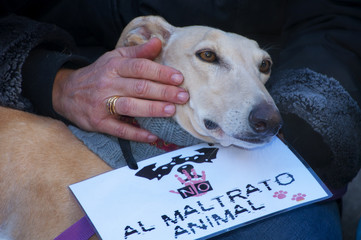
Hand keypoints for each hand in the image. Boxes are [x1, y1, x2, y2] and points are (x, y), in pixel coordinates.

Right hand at [52, 38, 188, 141]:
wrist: (66, 92)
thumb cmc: (98, 74)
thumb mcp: (114, 58)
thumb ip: (137, 52)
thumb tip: (158, 42)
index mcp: (114, 67)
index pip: (140, 67)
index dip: (160, 73)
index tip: (178, 78)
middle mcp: (108, 84)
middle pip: (139, 87)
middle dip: (164, 92)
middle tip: (183, 96)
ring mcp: (102, 104)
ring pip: (130, 106)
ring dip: (152, 109)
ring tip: (171, 110)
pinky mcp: (98, 122)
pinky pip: (119, 129)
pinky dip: (136, 134)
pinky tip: (152, 136)